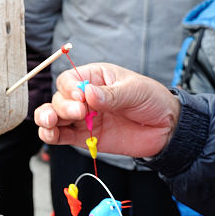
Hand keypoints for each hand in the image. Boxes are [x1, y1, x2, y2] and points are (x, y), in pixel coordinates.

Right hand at [34, 63, 179, 158]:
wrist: (166, 128)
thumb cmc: (152, 100)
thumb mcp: (135, 91)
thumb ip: (111, 95)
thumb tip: (88, 94)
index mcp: (95, 77)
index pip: (69, 79)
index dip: (69, 88)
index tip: (81, 98)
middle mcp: (85, 97)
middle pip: (59, 98)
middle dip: (62, 106)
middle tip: (80, 113)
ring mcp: (83, 118)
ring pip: (54, 116)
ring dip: (48, 119)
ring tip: (51, 123)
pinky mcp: (84, 137)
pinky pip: (62, 136)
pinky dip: (51, 135)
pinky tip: (50, 134)